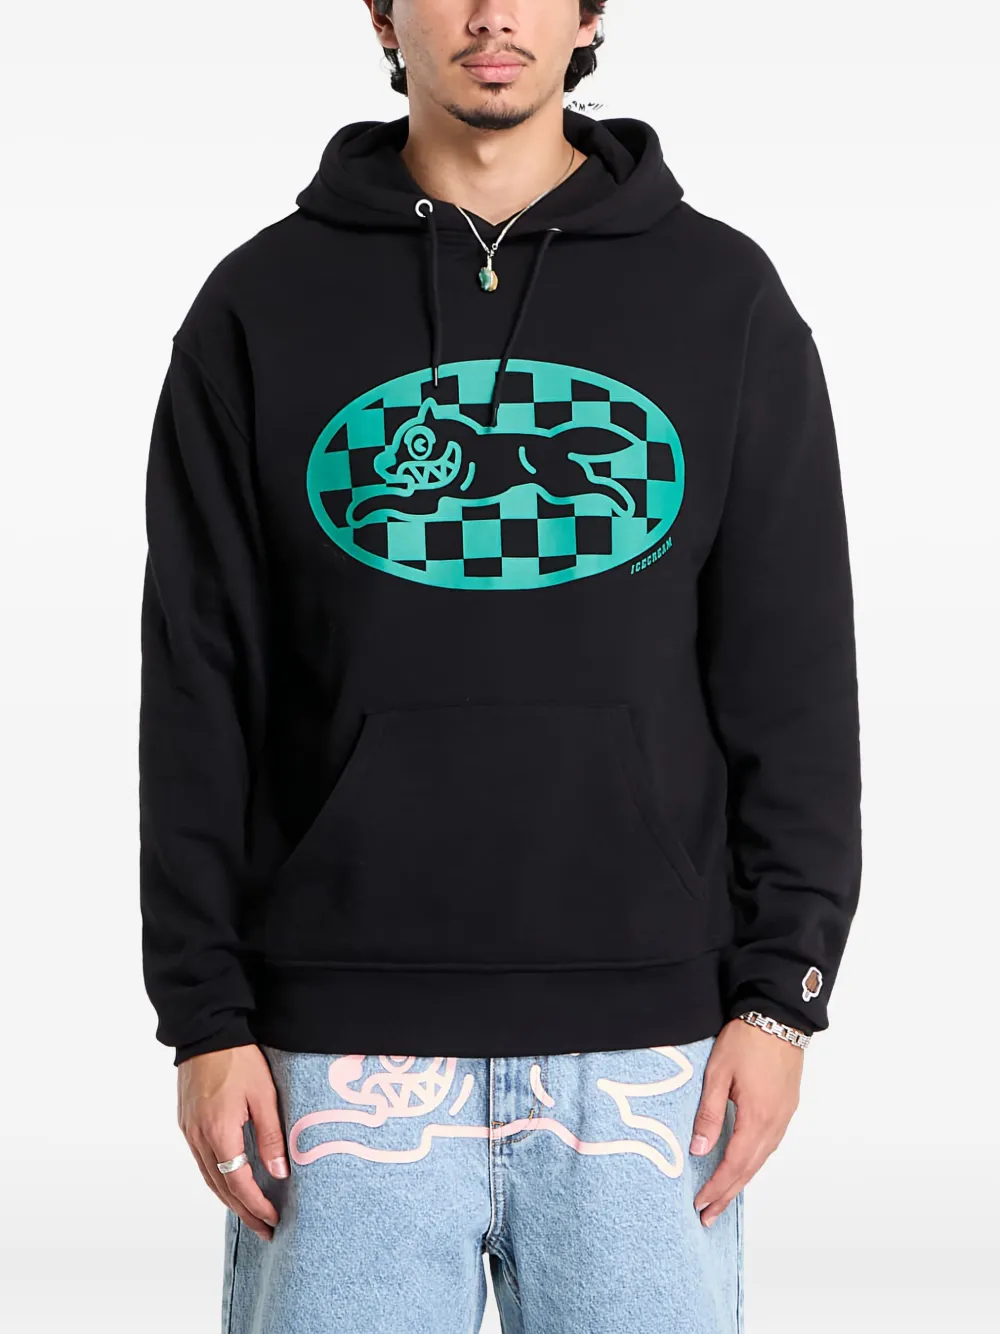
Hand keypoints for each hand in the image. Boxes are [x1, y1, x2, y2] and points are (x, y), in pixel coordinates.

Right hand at [177, 1044, 288, 1241]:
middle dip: (244, 1211)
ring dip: (229, 1199)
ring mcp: (189, 1131)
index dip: (257, 1204)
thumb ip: (271, 1136)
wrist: (206, 1032)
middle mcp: (199, 1138)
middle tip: (265, 1229)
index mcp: (219, 1133)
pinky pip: (202, 1162)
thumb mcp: (264, 1095)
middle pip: (221, 1188)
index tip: (273, 1218)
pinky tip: (231, 1182)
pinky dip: (217, 1179)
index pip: (238, 1183)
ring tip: (250, 1213)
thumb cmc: (238, 1059)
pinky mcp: (187, 1123)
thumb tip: (279, 1172)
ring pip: (209, 1177)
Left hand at [690, 1018, 802, 1226]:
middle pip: (749, 1169)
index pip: (733, 1164)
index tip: (700, 1204)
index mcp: (757, 1117)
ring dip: (741, 1181)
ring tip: (722, 1198)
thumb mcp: (718, 1074)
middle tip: (709, 1216)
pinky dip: (753, 1162)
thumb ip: (708, 1114)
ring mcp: (784, 1117)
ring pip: (761, 1159)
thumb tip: (698, 1150)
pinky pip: (769, 1145)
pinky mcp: (787, 1108)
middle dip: (727, 1194)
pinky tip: (742, 1166)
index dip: (716, 1187)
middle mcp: (775, 1123)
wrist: (778, 1016)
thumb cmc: (746, 1040)